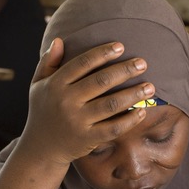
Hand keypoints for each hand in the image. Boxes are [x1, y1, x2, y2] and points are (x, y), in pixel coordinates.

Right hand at [19, 37, 153, 166]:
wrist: (40, 148)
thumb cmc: (43, 111)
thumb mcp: (38, 85)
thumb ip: (48, 62)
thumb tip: (59, 40)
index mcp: (55, 84)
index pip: (82, 63)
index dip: (102, 53)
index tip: (121, 46)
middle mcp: (66, 101)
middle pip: (101, 81)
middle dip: (125, 70)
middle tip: (143, 63)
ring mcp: (77, 121)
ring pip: (111, 104)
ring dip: (133, 94)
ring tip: (150, 86)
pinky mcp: (87, 139)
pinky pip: (113, 128)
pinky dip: (129, 120)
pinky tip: (141, 112)